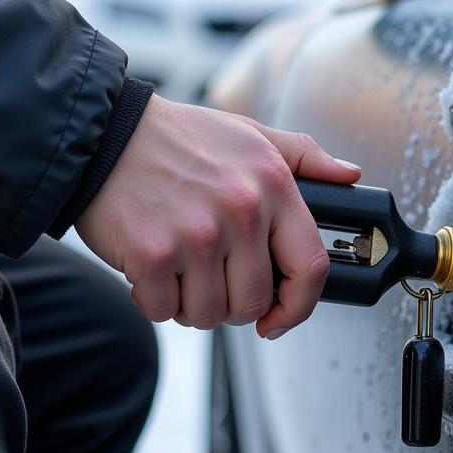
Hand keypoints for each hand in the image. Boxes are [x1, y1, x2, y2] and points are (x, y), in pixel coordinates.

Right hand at [75, 94, 360, 337]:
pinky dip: (156, 301)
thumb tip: (349, 175)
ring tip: (178, 268)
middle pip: (255, 302)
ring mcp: (196, 236)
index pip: (311, 267)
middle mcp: (240, 211)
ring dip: (192, 304)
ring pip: (210, 314)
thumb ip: (304, 157)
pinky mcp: (152, 256)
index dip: (299, 307)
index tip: (280, 318)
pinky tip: (150, 269)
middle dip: (233, 304)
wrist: (102, 135)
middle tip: (209, 279)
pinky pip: (166, 311)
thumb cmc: (178, 139)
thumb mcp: (250, 136)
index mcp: (273, 185)